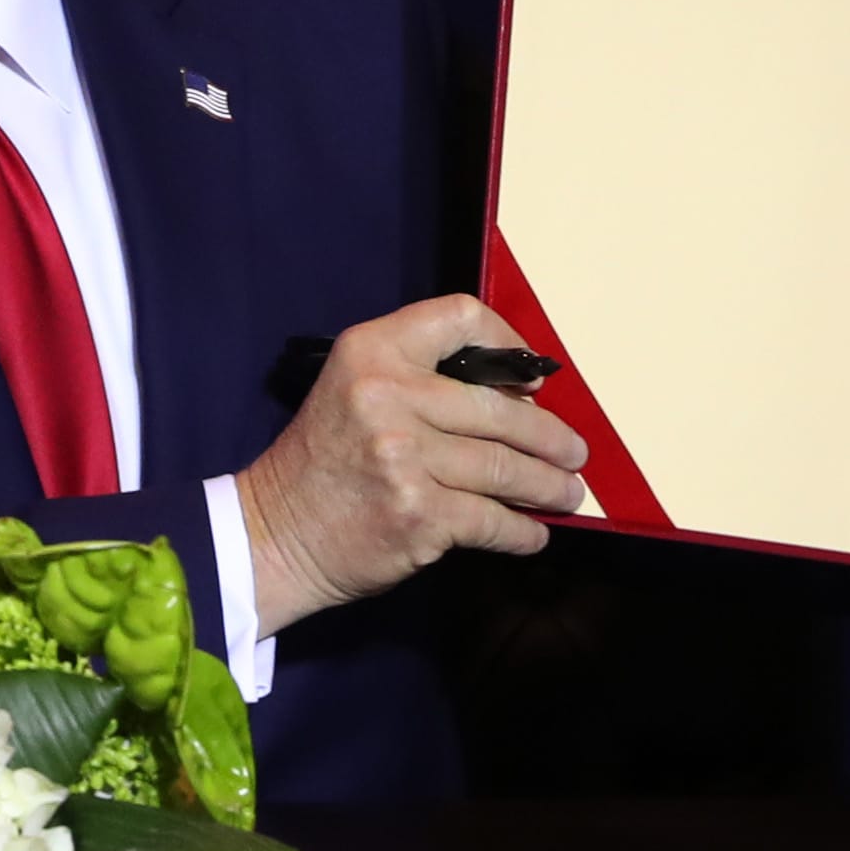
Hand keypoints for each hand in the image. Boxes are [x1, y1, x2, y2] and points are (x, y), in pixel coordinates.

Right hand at [238, 294, 589, 632]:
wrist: (275, 531)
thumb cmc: (323, 462)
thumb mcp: (353, 390)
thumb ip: (419, 378)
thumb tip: (517, 396)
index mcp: (370, 352)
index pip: (460, 317)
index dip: (509, 344)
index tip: (530, 380)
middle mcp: (387, 396)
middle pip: (503, 409)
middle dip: (553, 438)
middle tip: (573, 454)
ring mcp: (404, 458)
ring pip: (508, 470)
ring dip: (550, 487)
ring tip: (566, 494)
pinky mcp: (418, 515)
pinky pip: (495, 521)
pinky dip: (523, 532)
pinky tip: (532, 533)